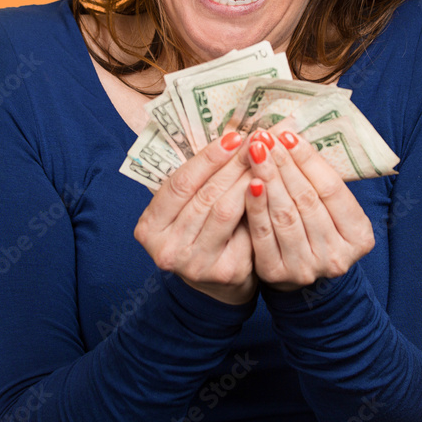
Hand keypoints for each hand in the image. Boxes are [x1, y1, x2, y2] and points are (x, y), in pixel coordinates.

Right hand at [134, 132, 256, 304]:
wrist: (213, 285)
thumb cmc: (198, 233)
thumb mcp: (184, 209)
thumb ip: (198, 181)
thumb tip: (230, 137)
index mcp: (150, 228)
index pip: (180, 183)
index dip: (208, 157)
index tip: (233, 136)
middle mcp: (167, 250)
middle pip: (205, 196)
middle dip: (233, 164)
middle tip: (257, 141)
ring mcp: (195, 264)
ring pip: (226, 210)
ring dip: (248, 179)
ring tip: (265, 158)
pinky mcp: (225, 272)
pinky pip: (245, 230)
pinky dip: (258, 204)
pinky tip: (272, 186)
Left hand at [244, 129, 374, 291]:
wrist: (301, 276)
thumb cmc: (316, 229)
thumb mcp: (331, 209)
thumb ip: (318, 180)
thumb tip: (291, 137)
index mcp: (359, 237)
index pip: (332, 189)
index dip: (309, 160)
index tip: (288, 135)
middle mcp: (336, 256)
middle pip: (306, 200)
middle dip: (284, 164)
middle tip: (265, 137)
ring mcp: (306, 267)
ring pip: (284, 214)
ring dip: (268, 178)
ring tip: (255, 151)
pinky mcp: (276, 273)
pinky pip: (263, 233)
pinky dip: (255, 205)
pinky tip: (249, 182)